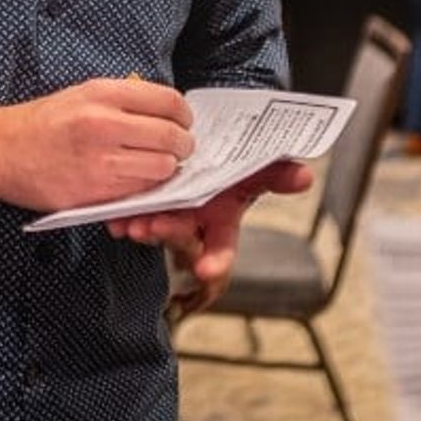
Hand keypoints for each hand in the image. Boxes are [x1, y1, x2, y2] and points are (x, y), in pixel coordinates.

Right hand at [0, 78, 193, 209]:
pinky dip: (146, 189)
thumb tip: (165, 110)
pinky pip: (139, 192)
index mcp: (104, 94)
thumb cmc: (43, 122)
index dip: (183, 115)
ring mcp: (100, 160)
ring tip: (158, 166)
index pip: (168, 102)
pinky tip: (138, 181)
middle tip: (179, 149)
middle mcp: (104, 124)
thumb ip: (124, 98)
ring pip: (162, 168)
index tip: (183, 122)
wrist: (0, 151)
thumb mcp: (83, 93)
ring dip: (167, 170)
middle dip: (183, 145)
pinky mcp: (94, 192)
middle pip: (171, 137)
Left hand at [106, 159, 312, 312]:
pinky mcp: (144, 208)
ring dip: (141, 227)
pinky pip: (132, 216)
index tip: (206, 271)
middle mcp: (195, 225)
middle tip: (152, 227)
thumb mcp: (257, 166)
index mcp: (222, 222)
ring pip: (154, 230)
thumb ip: (279, 173)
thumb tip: (306, 175)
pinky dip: (122, 215)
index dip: (215, 261)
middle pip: (181, 238)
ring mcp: (167, 219)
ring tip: (129, 221)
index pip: (223, 248)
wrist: (202, 149)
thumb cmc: (233, 165)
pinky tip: (114, 214)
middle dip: (167, 235)